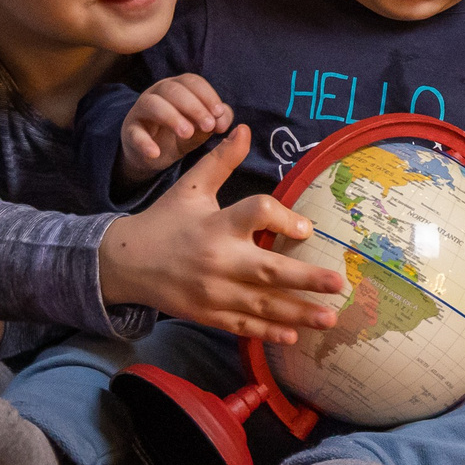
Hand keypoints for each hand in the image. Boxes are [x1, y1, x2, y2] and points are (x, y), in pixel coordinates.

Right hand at [98, 125, 347, 344]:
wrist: (124, 262)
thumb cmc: (165, 221)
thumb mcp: (190, 187)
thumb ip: (221, 160)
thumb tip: (243, 127)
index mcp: (216, 224)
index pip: (258, 213)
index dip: (286, 218)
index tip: (307, 228)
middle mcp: (218, 260)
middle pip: (268, 271)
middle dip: (306, 279)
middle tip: (340, 284)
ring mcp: (213, 292)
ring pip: (262, 305)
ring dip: (298, 313)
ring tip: (330, 318)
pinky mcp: (207, 315)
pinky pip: (242, 326)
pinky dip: (267, 332)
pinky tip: (294, 336)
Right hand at [117, 73, 233, 186]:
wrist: (153, 154)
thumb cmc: (180, 134)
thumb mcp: (201, 128)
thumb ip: (216, 121)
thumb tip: (223, 120)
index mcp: (178, 87)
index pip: (192, 81)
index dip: (207, 94)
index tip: (219, 112)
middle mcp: (157, 93)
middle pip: (173, 89)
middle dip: (194, 106)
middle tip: (208, 126)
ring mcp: (141, 110)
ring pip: (153, 104)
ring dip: (172, 117)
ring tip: (187, 134)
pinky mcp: (129, 131)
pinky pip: (134, 133)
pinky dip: (144, 142)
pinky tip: (155, 153)